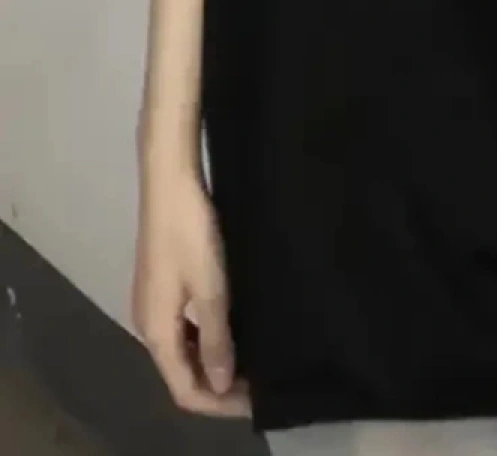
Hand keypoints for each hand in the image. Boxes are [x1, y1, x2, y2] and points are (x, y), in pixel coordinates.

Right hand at [131, 157, 250, 417]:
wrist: (170, 182)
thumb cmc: (191, 235)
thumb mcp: (210, 289)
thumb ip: (215, 339)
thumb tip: (219, 384)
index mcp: (155, 331)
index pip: (183, 388)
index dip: (218, 404)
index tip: (256, 402)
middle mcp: (148, 323)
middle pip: (180, 372)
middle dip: (216, 386)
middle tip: (259, 385)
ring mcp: (152, 301)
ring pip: (182, 349)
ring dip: (212, 361)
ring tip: (251, 361)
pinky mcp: (162, 282)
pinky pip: (182, 327)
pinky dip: (205, 338)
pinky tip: (231, 329)